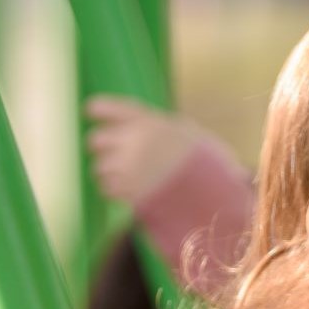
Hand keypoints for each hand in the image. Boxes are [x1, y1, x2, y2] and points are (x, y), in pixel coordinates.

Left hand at [84, 95, 211, 208]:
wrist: (218, 200)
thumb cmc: (213, 168)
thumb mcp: (194, 137)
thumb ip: (168, 130)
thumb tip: (153, 130)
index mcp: (149, 123)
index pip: (106, 108)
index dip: (97, 109)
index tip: (89, 111)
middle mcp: (135, 143)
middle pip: (96, 140)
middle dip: (103, 148)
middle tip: (113, 155)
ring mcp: (131, 170)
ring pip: (100, 169)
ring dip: (110, 174)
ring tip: (127, 179)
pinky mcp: (130, 194)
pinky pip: (108, 189)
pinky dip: (116, 192)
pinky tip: (130, 194)